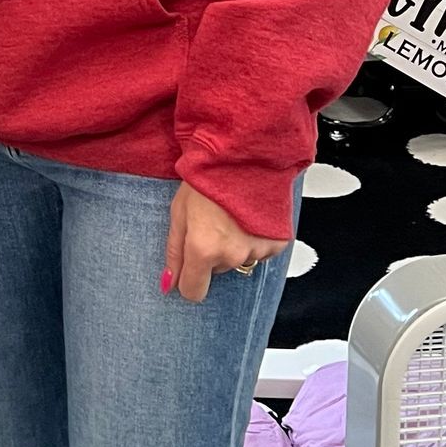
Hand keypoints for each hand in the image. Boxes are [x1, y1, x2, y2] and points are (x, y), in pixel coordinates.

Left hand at [162, 183, 287, 302]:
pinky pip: (259, 252)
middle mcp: (232, 255)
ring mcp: (256, 251)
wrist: (244, 155)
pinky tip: (249, 217)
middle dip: (211, 253)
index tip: (189, 267)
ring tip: (231, 215)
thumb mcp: (179, 212)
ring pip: (238, 260)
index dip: (189, 280)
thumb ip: (174, 252)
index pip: (194, 291)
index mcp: (203, 249)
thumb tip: (169, 284)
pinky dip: (254, 239)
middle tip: (211, 222)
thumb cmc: (208, 178)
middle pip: (216, 271)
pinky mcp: (276, 243)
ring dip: (233, 245)